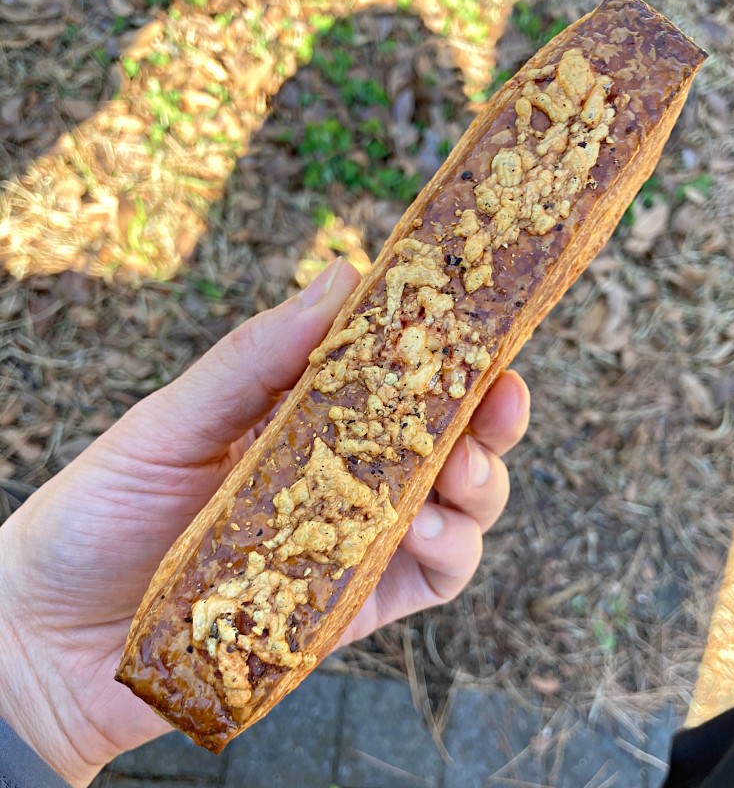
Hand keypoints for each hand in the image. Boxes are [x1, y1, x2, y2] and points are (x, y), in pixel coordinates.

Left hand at [0, 260, 529, 786]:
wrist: (56, 633)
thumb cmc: (103, 512)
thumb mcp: (173, 421)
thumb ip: (256, 358)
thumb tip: (344, 275)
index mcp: (310, 415)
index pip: (400, 374)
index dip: (452, 347)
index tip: (482, 319)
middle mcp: (349, 471)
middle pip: (451, 436)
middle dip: (492, 413)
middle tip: (502, 393)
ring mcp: (361, 536)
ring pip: (463, 503)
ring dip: (482, 481)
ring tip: (460, 470)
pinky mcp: (361, 601)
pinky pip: (438, 575)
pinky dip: (451, 549)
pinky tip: (425, 530)